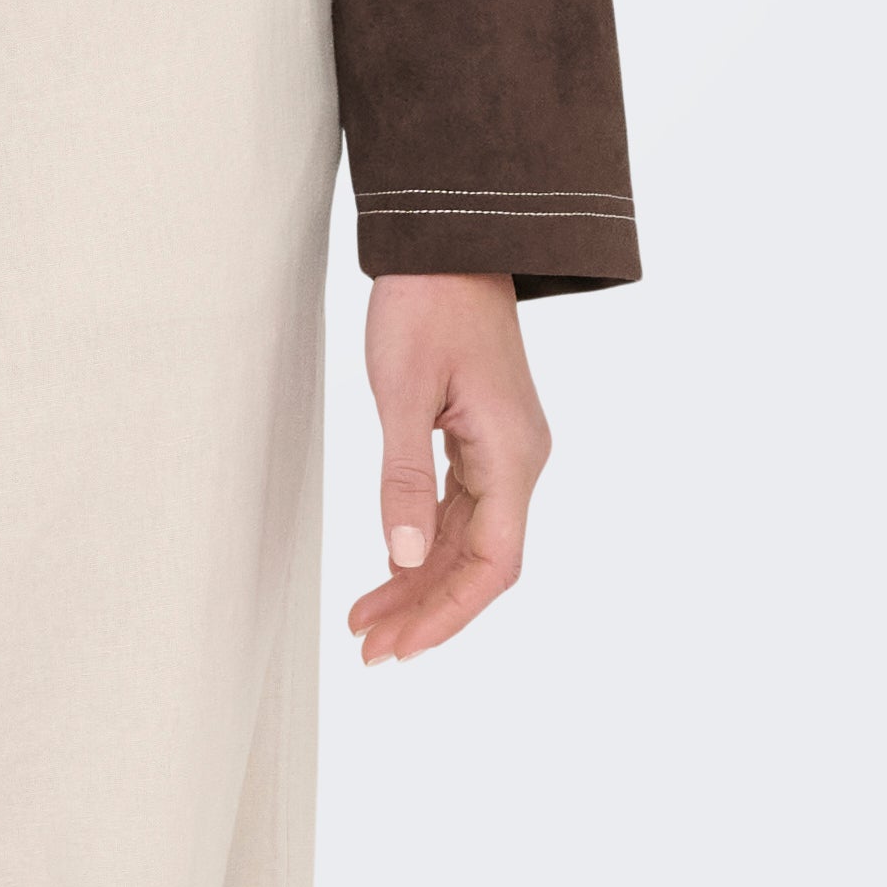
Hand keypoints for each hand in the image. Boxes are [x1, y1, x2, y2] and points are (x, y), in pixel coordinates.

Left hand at [347, 270, 551, 664]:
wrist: (448, 237)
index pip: (493, 563)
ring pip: (468, 538)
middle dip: (426, 608)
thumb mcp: (401, 388)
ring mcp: (504, 448)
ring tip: (367, 621)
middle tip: (369, 649)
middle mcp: (519, 459)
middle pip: (480, 560)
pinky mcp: (482, 434)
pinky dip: (424, 540)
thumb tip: (401, 556)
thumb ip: (403, 476)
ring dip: (420, 581)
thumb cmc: (425, 301)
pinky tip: (389, 568)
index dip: (448, 612)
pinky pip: (459, 507)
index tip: (402, 647)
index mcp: (512, 453)